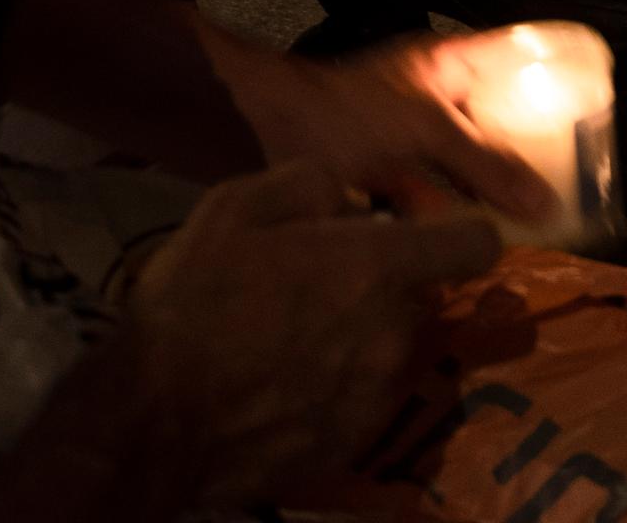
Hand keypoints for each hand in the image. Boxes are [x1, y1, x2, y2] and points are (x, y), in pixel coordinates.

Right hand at [116, 160, 500, 508]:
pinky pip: (364, 399)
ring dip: (361, 338)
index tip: (424, 236)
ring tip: (292, 342)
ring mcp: (377, 394)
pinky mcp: (353, 442)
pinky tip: (284, 386)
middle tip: (317, 289)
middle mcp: (393, 332)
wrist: (153, 419)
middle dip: (383, 287)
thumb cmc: (193, 302)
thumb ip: (310, 185)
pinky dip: (338, 389)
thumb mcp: (236, 208)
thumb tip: (351, 199)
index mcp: (375, 267)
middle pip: (420, 297)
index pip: (473, 243)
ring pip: (392, 348)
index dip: (457, 233)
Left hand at [200, 23, 558, 224]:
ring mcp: (400, 138)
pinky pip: (423, 202)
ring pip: (458, 168)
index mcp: (447, 64)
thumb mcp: (427, 130)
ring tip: (528, 234)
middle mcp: (428, 97)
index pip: (517, 54)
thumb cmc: (345, 113)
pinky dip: (441, 225)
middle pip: (493, 122)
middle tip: (571, 189)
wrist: (257, 134)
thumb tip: (547, 203)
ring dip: (483, 199)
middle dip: (525, 157)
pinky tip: (464, 253)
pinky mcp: (375, 177)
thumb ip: (486, 163)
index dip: (556, 70)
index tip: (599, 100)